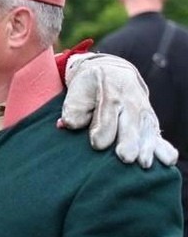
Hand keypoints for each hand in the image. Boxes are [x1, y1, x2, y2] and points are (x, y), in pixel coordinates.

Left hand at [60, 53, 177, 167]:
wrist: (115, 73)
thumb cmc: (90, 88)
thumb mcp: (77, 91)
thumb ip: (72, 109)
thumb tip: (67, 124)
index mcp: (109, 93)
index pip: (107, 113)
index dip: (103, 130)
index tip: (98, 144)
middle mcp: (130, 102)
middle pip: (130, 124)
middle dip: (129, 141)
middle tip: (126, 158)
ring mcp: (143, 111)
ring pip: (146, 130)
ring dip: (146, 148)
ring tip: (144, 164)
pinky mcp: (150, 121)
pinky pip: (157, 134)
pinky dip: (164, 147)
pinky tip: (168, 160)